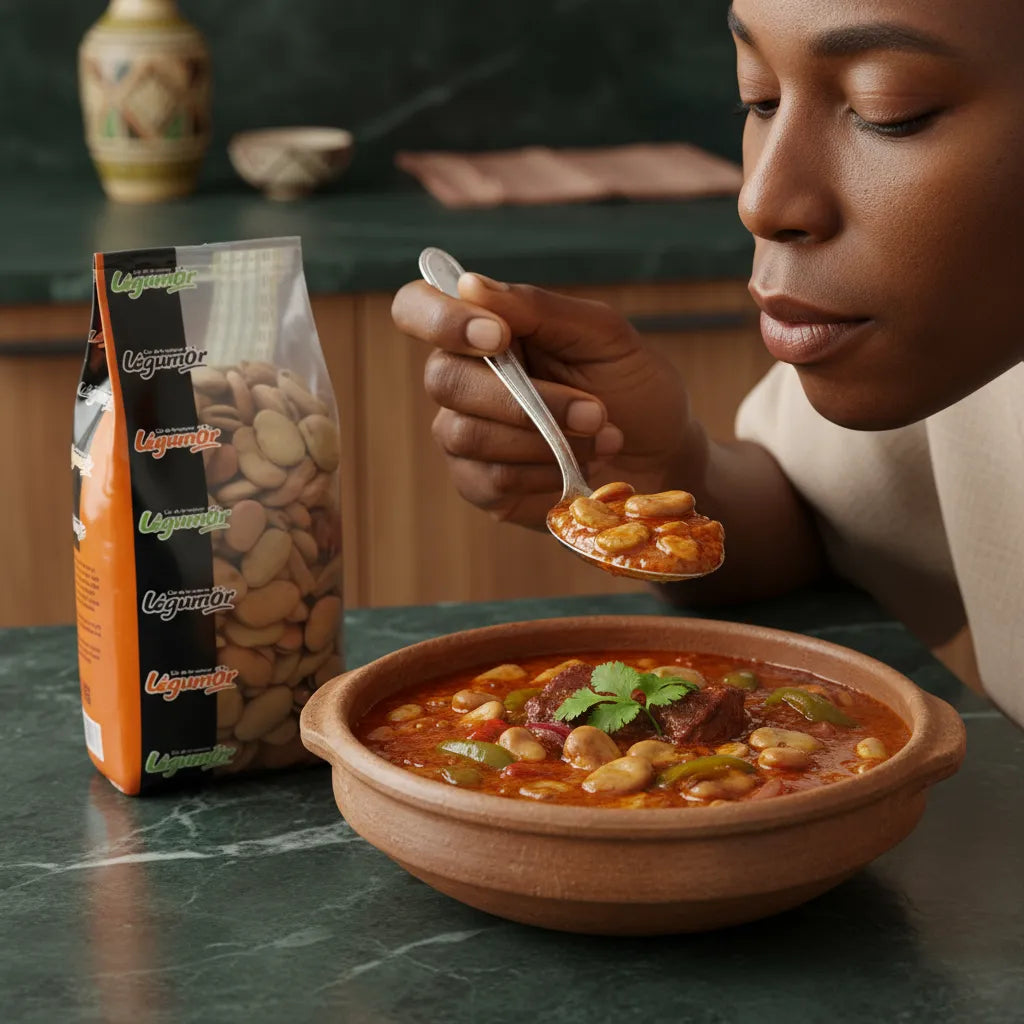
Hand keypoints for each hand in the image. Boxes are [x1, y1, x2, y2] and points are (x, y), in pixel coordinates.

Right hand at [391, 272, 703, 529]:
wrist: (662, 453)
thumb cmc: (631, 384)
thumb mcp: (602, 335)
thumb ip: (538, 309)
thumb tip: (468, 284)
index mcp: (485, 329)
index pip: (417, 308)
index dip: (439, 319)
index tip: (497, 335)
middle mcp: (464, 379)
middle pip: (442, 380)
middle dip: (520, 400)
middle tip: (594, 410)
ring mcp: (467, 434)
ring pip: (464, 434)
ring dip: (541, 439)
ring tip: (602, 437)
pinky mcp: (481, 485)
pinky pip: (488, 479)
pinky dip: (541, 473)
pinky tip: (576, 469)